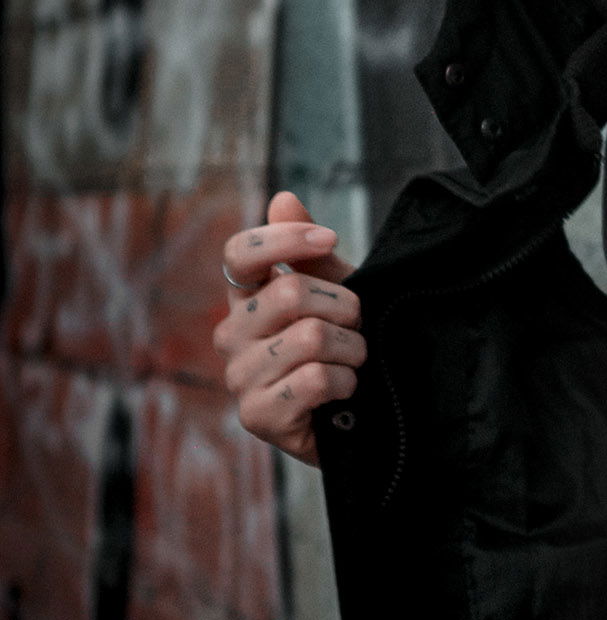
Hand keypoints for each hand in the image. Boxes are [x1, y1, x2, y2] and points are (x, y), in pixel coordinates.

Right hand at [213, 190, 365, 468]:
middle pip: (289, 292)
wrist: (364, 421)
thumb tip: (284, 198)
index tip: (330, 240)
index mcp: (246, 299)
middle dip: (345, 307)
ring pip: (310, 337)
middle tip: (357, 328)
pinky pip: (314, 380)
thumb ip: (311, 252)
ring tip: (354, 362)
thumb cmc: (345, 350)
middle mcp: (230, 335)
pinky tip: (345, 393)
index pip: (240, 253)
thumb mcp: (337, 294)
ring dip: (353, 350)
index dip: (285, 239)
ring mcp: (239, 378)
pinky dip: (346, 382)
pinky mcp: (257, 416)